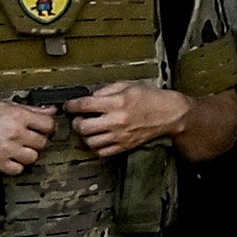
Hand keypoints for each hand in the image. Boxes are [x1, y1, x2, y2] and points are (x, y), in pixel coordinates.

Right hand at [0, 100, 55, 176]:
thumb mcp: (4, 106)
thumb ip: (30, 109)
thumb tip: (50, 110)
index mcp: (17, 116)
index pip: (49, 124)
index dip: (48, 127)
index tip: (44, 128)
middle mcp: (14, 132)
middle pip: (43, 142)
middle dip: (37, 141)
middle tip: (28, 138)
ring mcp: (6, 149)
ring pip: (33, 157)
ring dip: (28, 154)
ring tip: (18, 148)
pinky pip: (18, 170)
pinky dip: (16, 166)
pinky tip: (10, 157)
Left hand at [66, 82, 192, 152]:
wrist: (168, 114)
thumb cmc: (149, 98)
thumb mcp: (128, 85)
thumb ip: (107, 90)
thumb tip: (90, 97)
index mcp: (117, 102)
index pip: (85, 105)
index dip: (72, 105)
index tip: (69, 106)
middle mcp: (117, 120)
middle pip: (84, 127)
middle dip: (76, 122)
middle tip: (77, 118)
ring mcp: (120, 136)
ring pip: (90, 141)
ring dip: (84, 135)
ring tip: (87, 129)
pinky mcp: (124, 146)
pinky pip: (102, 152)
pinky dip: (95, 147)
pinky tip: (97, 139)